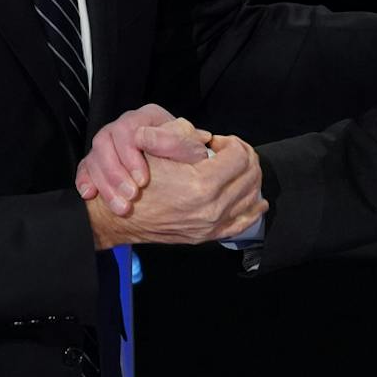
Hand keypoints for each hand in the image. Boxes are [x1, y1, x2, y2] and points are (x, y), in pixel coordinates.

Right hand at [76, 103, 213, 215]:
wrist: (181, 172)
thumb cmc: (188, 157)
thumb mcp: (190, 149)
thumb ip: (177, 141)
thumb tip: (151, 138)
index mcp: (147, 117)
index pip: (128, 129)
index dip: (131, 156)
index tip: (143, 180)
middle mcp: (125, 127)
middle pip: (106, 143)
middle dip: (116, 173)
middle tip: (131, 195)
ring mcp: (109, 143)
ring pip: (94, 157)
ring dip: (106, 184)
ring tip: (121, 206)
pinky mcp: (98, 160)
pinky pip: (84, 167)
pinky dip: (85, 181)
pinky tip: (90, 194)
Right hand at [86, 133, 265, 248]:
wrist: (120, 216)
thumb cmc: (135, 181)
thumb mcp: (158, 151)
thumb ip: (188, 142)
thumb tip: (211, 140)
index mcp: (202, 184)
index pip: (239, 157)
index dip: (231, 142)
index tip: (218, 141)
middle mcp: (212, 208)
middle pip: (250, 175)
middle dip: (245, 157)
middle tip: (230, 150)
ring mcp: (211, 225)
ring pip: (251, 197)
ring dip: (250, 178)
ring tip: (237, 168)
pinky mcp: (208, 236)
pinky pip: (242, 223)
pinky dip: (253, 209)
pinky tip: (256, 200)